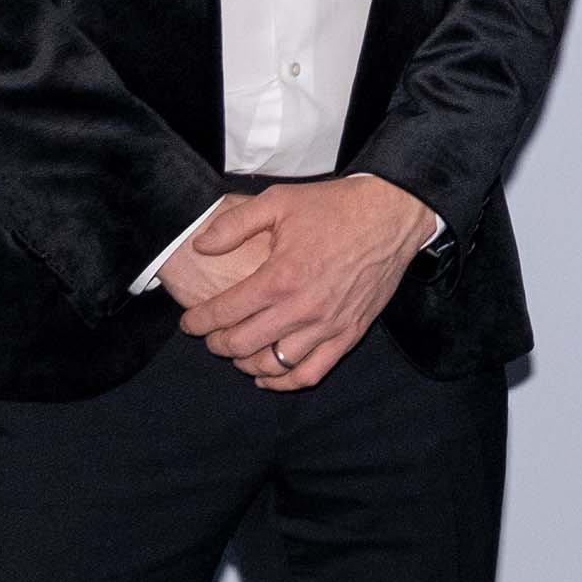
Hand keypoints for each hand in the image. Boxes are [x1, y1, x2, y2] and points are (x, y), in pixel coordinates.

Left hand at [173, 175, 441, 389]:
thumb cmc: (336, 206)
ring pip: (273, 364)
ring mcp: (328, 325)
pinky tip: (268, 375)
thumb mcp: (279, 200)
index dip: (197, 322)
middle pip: (241, 344)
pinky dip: (284, 381)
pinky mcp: (349, 333)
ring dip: (246, 363)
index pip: (223, 313)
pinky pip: (311, 373)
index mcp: (280, 277)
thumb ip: (234, 224)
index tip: (189, 322)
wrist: (392, 214)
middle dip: (216, 343)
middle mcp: (301, 308)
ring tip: (238, 352)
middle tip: (211, 335)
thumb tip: (200, 247)